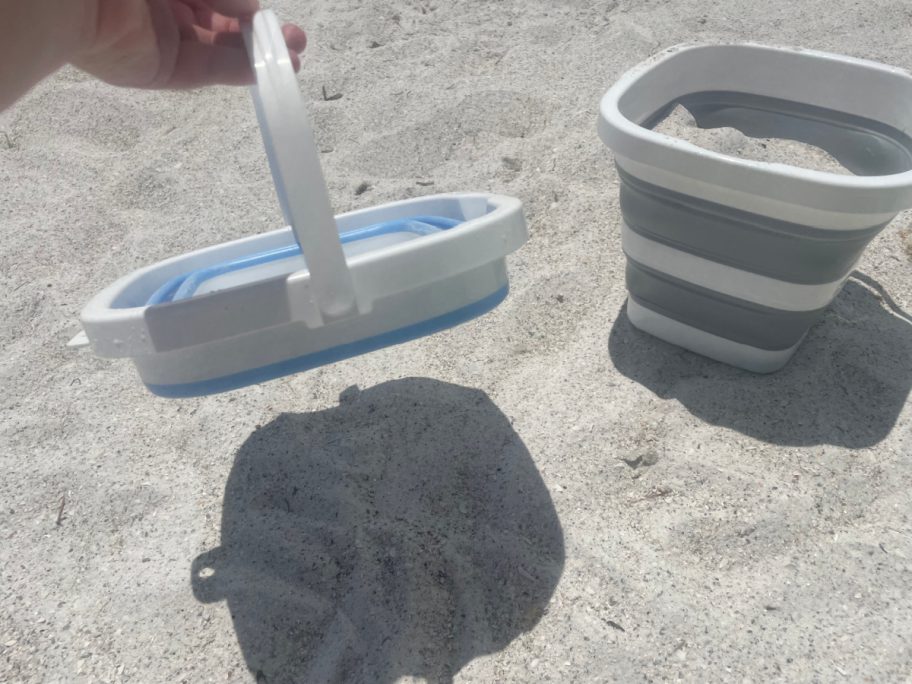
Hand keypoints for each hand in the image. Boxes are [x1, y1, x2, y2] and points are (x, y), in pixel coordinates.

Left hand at [71, 0, 306, 88]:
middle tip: (296, 41)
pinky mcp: (162, 71)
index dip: (249, 7)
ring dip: (259, 55)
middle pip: (224, 24)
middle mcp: (167, 8)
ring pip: (221, 50)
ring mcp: (165, 41)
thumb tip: (252, 8)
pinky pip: (207, 70)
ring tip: (293, 60)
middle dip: (261, 32)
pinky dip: (238, 71)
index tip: (274, 16)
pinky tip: (266, 70)